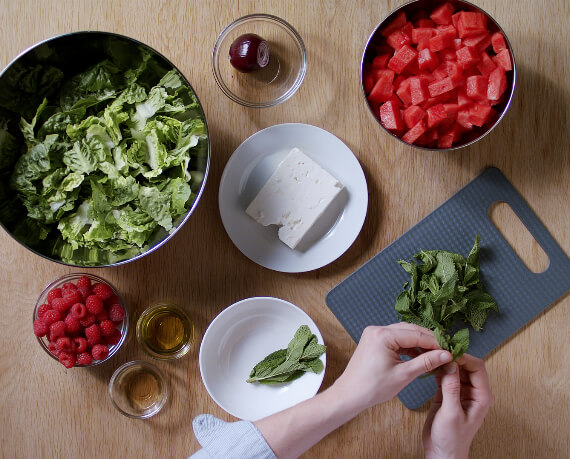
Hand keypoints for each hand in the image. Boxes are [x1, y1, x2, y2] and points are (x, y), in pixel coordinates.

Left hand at [332, 323, 453, 411]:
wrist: (350, 394)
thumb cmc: (374, 387)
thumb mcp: (404, 375)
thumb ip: (426, 362)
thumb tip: (446, 355)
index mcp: (383, 335)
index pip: (416, 334)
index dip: (435, 342)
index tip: (450, 350)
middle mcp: (377, 329)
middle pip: (410, 330)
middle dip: (428, 340)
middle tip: (445, 351)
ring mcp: (374, 333)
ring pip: (403, 333)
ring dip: (419, 343)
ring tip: (434, 355)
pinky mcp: (374, 340)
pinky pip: (395, 339)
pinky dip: (408, 346)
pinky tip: (419, 356)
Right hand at [422, 354, 493, 458]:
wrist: (442, 453)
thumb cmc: (451, 439)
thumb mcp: (451, 414)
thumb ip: (451, 388)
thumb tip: (451, 364)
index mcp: (481, 397)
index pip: (477, 368)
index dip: (464, 358)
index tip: (448, 352)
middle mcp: (473, 392)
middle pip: (467, 366)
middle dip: (454, 357)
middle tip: (438, 351)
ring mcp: (460, 392)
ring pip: (456, 369)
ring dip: (445, 362)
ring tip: (432, 355)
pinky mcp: (448, 393)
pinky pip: (446, 376)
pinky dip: (439, 370)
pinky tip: (430, 366)